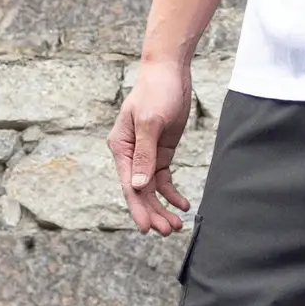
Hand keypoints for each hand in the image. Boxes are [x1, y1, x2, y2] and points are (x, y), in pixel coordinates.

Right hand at [108, 61, 191, 234]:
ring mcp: (146, 156)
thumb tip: (138, 185)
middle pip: (140, 192)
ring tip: (177, 225)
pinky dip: (172, 194)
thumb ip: (144, 155)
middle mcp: (130, 155)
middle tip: (169, 231)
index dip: (138, 209)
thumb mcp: (150, 122)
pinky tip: (183, 205)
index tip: (146, 229)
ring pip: (152, 190)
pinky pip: (164, 180)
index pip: (129, 185)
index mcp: (121, 148)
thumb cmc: (155, 93)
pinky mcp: (161, 153)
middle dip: (153, 213)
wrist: (169, 74)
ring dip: (163, 208)